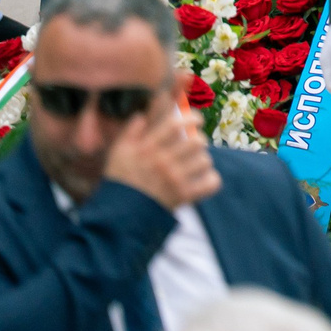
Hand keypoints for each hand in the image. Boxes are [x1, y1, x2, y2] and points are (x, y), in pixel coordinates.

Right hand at [103, 94, 221, 210]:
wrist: (119, 215)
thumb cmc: (120, 181)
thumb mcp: (118, 153)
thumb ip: (131, 131)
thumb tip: (142, 115)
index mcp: (147, 149)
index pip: (175, 124)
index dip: (191, 118)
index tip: (196, 119)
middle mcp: (163, 162)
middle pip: (197, 141)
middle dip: (198, 142)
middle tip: (193, 147)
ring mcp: (175, 180)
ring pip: (205, 161)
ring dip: (202, 162)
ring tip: (193, 166)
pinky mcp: (184, 196)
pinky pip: (211, 183)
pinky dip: (210, 181)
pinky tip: (201, 181)